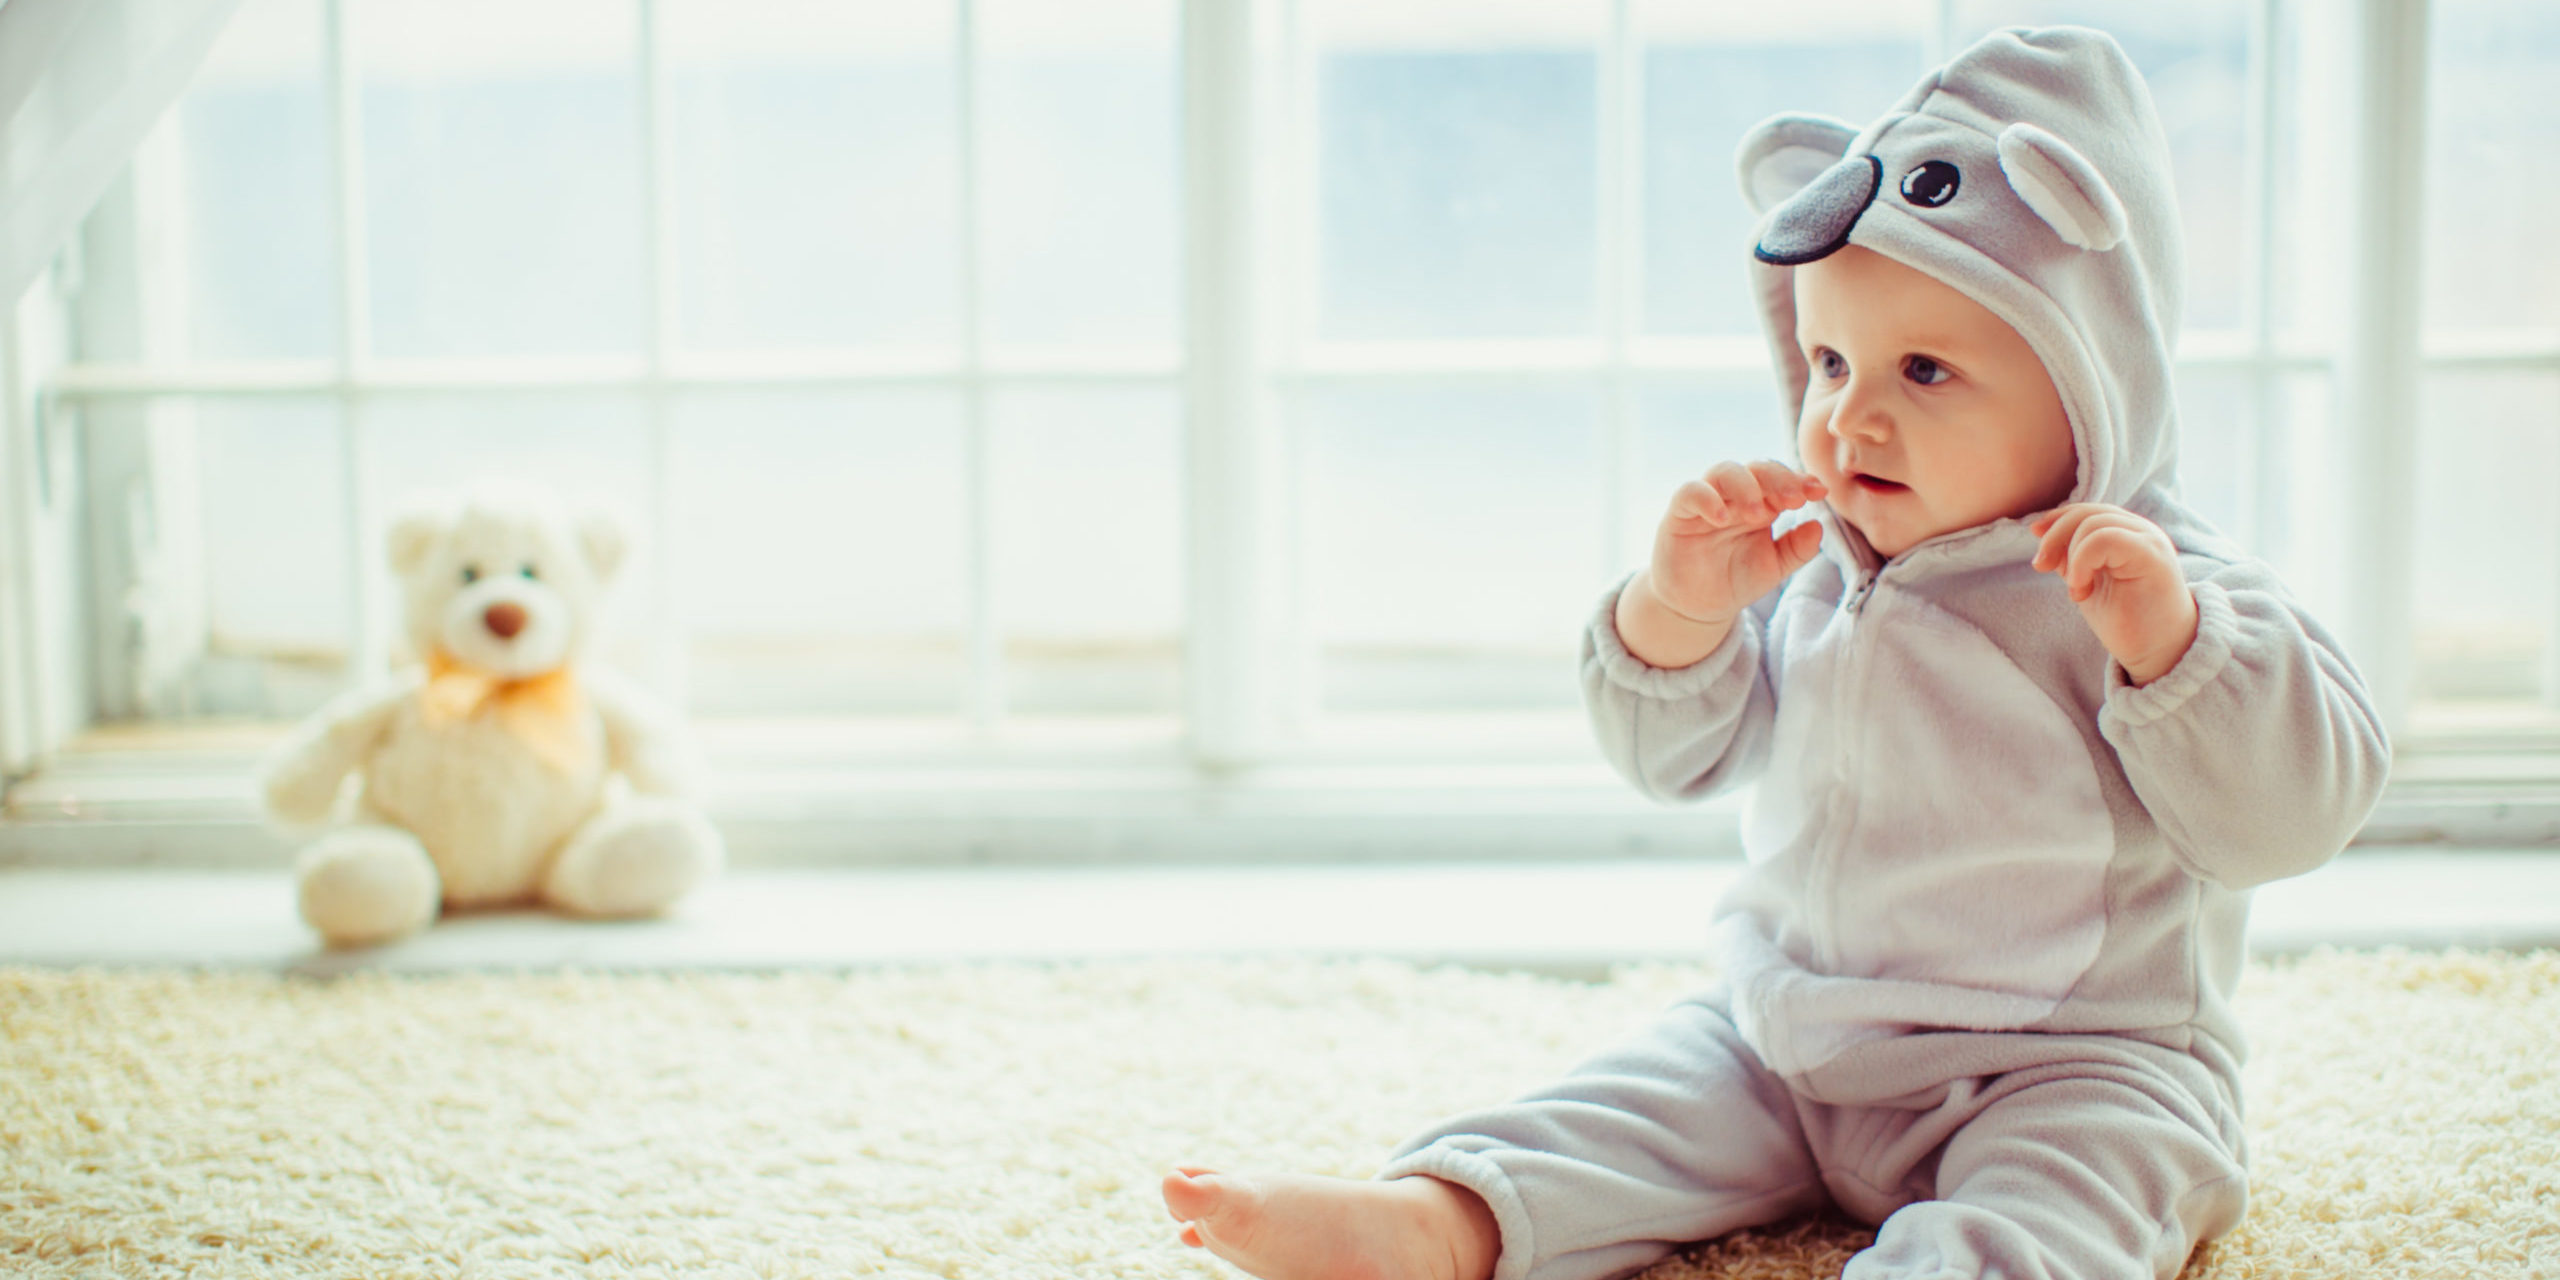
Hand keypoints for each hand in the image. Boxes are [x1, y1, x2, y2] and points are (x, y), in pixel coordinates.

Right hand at [1617, 461, 1826, 668]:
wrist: (1697, 606)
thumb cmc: (1736, 580)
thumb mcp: (1775, 567)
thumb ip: (1797, 549)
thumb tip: (1818, 526)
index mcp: (1763, 503)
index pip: (1782, 479)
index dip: (1800, 480)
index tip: (1820, 492)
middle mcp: (1735, 496)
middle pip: (1758, 468)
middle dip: (1779, 479)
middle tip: (1795, 500)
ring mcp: (1708, 501)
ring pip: (1725, 471)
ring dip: (1746, 487)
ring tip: (1759, 514)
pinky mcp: (1680, 513)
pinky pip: (1690, 492)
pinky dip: (1707, 498)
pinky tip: (1722, 517)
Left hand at [2030, 503, 2198, 685]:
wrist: (2159, 652)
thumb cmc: (2126, 620)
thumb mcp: (2087, 581)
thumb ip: (2070, 555)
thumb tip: (2038, 529)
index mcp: (2128, 534)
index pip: (2088, 510)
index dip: (2057, 519)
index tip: (2034, 535)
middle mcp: (2141, 531)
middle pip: (2087, 513)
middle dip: (2054, 537)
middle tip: (2042, 567)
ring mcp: (2149, 540)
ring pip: (2093, 523)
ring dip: (2071, 556)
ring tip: (2077, 590)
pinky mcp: (2151, 554)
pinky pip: (2105, 538)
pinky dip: (2082, 561)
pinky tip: (2082, 588)